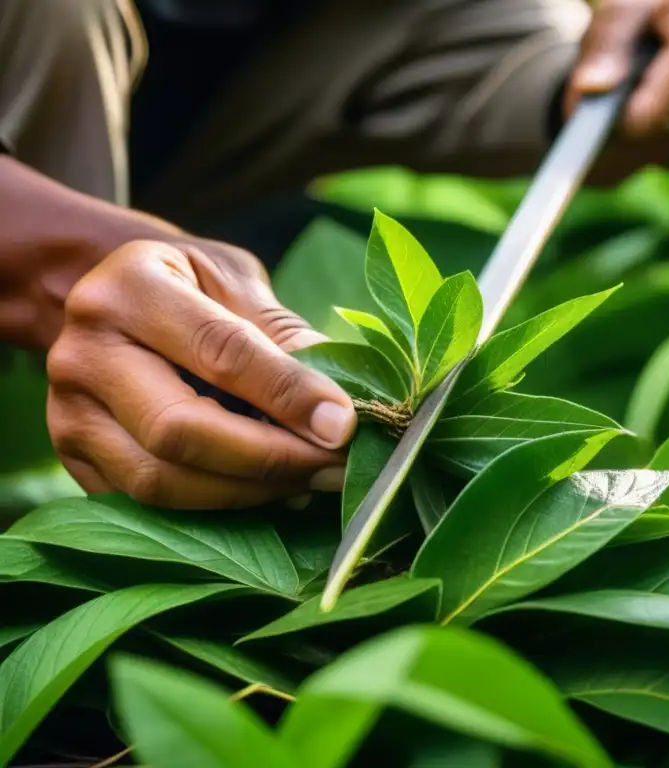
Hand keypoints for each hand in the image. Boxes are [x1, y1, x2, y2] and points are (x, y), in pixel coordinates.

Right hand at [46, 239, 356, 508]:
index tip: (343, 425)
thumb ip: (284, 335)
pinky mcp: (73, 460)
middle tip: (335, 466)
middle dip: (270, 458)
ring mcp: (67, 414)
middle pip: (179, 430)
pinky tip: (269, 493)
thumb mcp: (238, 282)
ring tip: (311, 481)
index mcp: (129, 289)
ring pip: (161, 480)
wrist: (114, 301)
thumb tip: (340, 404)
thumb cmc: (191, 286)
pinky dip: (217, 507)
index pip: (220, 352)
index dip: (288, 395)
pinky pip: (147, 506)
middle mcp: (84, 353)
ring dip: (249, 492)